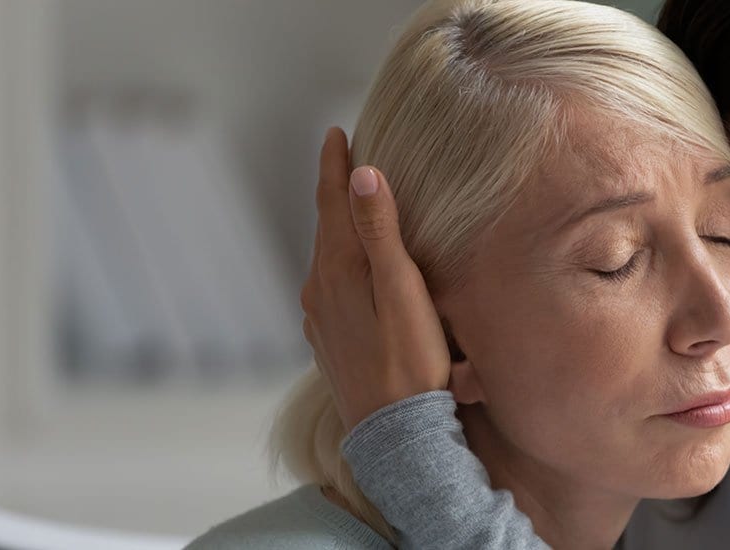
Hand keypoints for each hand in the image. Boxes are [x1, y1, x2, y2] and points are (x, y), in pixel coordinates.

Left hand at [300, 127, 451, 429]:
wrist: (393, 433)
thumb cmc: (410, 361)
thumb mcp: (403, 291)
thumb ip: (381, 232)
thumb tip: (362, 175)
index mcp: (338, 270)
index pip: (332, 202)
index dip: (334, 166)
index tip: (336, 133)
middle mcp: (319, 290)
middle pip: (326, 227)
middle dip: (335, 192)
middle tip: (344, 159)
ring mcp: (319, 318)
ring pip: (327, 259)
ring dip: (338, 229)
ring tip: (352, 209)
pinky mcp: (327, 340)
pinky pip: (330, 287)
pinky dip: (341, 264)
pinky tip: (354, 271)